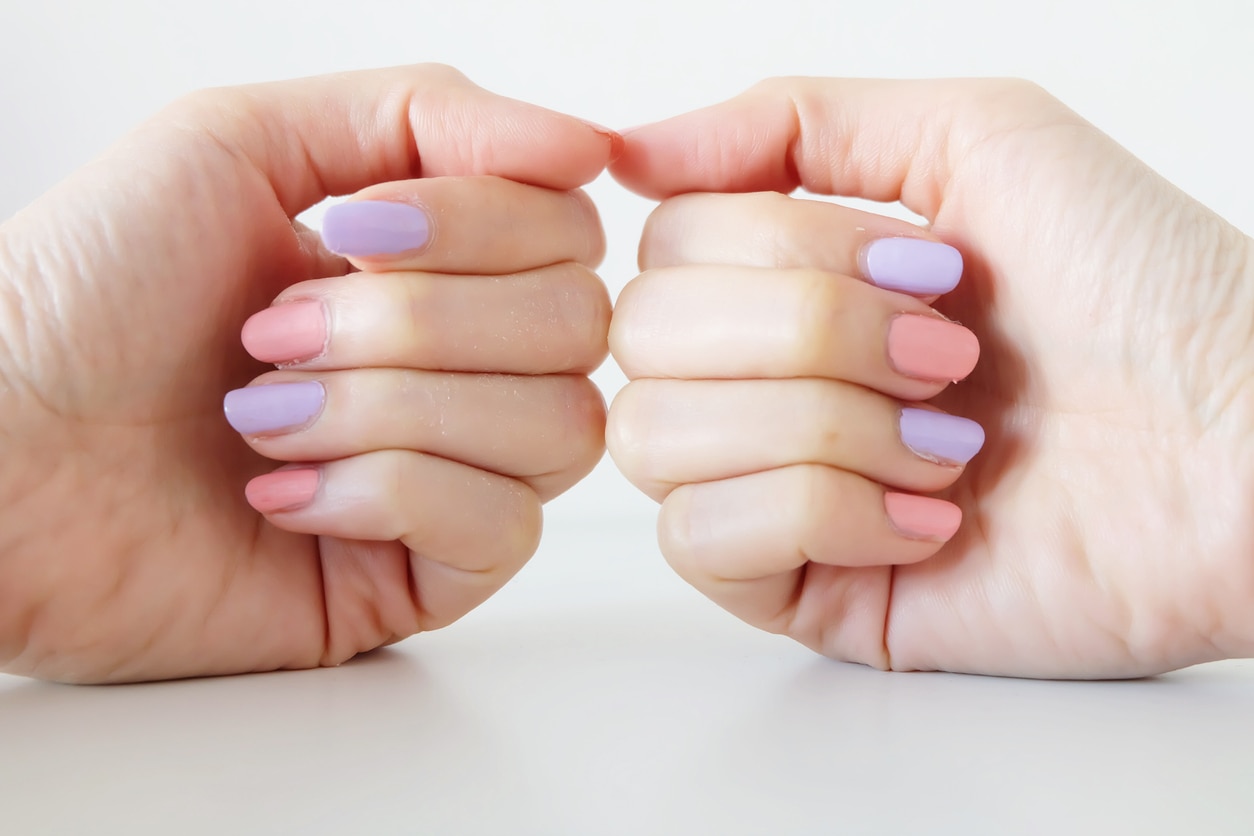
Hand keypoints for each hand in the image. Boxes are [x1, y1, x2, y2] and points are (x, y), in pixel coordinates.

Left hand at [0, 65, 614, 682]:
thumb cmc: (86, 294)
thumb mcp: (242, 141)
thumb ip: (425, 114)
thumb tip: (589, 147)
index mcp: (433, 269)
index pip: (568, 234)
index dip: (480, 225)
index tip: (353, 229)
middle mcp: (460, 370)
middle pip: (578, 327)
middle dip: (420, 322)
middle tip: (279, 332)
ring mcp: (451, 475)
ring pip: (556, 427)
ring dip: (395, 406)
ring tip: (264, 417)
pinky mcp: (424, 578)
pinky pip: (502, 526)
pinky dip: (388, 493)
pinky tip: (284, 497)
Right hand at [608, 78, 1253, 677]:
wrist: (1244, 456)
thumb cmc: (1142, 293)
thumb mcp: (974, 137)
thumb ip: (791, 122)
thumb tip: (626, 155)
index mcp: (791, 281)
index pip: (665, 248)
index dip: (783, 250)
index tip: (925, 270)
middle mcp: (766, 380)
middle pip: (643, 337)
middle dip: (809, 333)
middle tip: (948, 355)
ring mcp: (772, 487)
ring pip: (654, 438)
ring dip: (819, 423)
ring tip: (945, 443)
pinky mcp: (798, 589)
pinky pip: (703, 541)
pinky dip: (820, 512)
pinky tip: (929, 521)